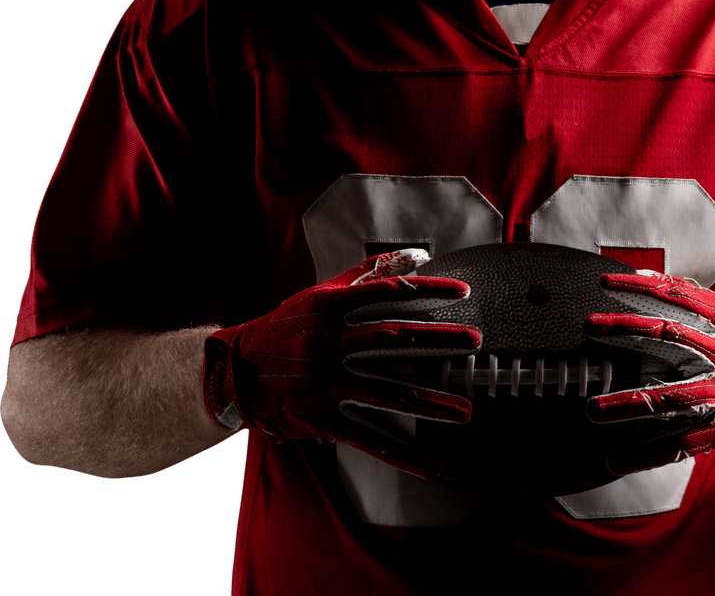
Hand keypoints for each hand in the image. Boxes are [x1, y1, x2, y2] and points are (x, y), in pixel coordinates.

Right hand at [203, 250, 480, 475]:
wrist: (236, 369)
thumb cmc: (288, 324)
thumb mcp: (322, 292)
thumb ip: (369, 272)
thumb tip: (417, 256)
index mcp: (329, 305)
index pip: (387, 292)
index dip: (427, 290)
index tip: (462, 292)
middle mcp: (326, 342)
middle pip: (391, 339)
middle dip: (437, 340)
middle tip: (474, 342)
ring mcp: (323, 382)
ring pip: (384, 392)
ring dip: (429, 402)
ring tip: (465, 410)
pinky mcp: (319, 417)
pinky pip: (366, 436)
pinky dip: (400, 452)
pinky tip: (429, 463)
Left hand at [584, 271, 714, 474]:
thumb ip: (700, 300)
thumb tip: (653, 277)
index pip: (676, 293)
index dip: (639, 284)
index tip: (605, 279)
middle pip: (666, 335)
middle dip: (624, 329)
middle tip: (588, 326)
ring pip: (668, 398)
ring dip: (625, 404)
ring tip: (592, 409)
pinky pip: (678, 444)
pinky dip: (645, 454)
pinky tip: (617, 460)